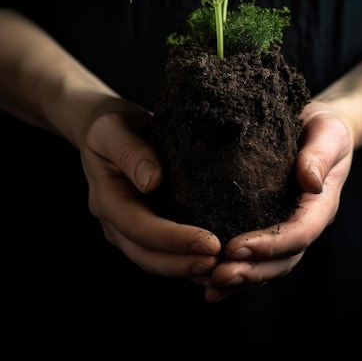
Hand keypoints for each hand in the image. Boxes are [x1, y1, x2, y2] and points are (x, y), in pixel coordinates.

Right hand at [80, 98, 220, 276]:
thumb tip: (152, 182)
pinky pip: (165, 253)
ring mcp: (128, 229)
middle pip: (147, 256)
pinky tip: (215, 263)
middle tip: (221, 263)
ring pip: (156, 261)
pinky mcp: (145, 227)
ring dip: (187, 269)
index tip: (209, 243)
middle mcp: (116, 222)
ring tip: (222, 269)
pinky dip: (187, 261)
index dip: (174, 240)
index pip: (140, 228)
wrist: (106, 129)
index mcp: (107, 200)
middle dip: (184, 264)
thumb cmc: (110, 126)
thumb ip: (131, 152)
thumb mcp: (113, 129)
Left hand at [195, 100, 352, 302]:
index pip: (298, 233)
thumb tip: (310, 183)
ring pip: (268, 265)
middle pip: (282, 260)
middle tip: (217, 276)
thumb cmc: (325, 128)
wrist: (318, 126)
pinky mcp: (269, 222)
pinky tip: (207, 281)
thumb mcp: (328, 133)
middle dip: (251, 271)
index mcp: (319, 204)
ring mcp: (286, 225)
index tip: (236, 248)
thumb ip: (319, 157)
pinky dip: (235, 269)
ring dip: (241, 278)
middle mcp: (304, 222)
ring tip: (209, 285)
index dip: (269, 245)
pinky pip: (254, 254)